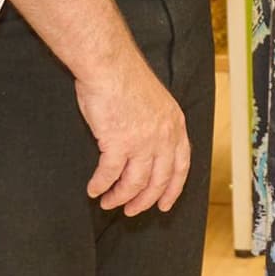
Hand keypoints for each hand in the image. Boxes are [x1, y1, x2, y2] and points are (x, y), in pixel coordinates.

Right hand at [76, 51, 189, 215]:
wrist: (109, 65)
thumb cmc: (126, 77)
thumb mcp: (156, 101)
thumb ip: (158, 125)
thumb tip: (149, 146)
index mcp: (175, 125)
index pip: (181, 166)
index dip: (173, 189)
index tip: (164, 205)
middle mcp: (163, 137)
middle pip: (158, 181)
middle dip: (144, 201)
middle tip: (131, 211)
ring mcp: (142, 141)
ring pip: (134, 183)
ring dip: (120, 197)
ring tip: (108, 202)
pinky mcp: (118, 142)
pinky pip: (110, 174)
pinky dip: (101, 185)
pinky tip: (93, 190)